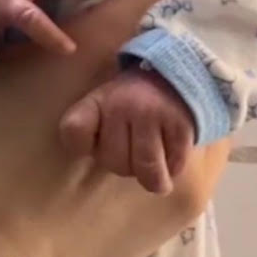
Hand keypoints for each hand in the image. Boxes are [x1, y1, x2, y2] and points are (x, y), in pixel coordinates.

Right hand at [0, 0, 231, 256]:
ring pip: (211, 82)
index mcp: (103, 44)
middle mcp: (158, 87)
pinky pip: (204, 134)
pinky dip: (186, 114)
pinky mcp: (189, 193)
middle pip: (209, 23)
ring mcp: (187, 145)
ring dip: (193, 59)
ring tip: (161, 56)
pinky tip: (151, 119)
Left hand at [60, 67, 196, 194]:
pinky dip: (171, 169)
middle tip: (130, 152)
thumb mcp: (99, 107)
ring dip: (149, 177)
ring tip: (150, 169)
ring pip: (145, 169)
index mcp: (96, 102)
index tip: (94, 145)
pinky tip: (169, 156)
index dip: (81, 147)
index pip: (74, 131)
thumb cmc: (128, 104)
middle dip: (120, 165)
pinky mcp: (182, 126)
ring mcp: (154, 116)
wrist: (173, 79)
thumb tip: (90, 161)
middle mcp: (122, 106)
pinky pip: (174, 166)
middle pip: (113, 162)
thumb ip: (86, 132)